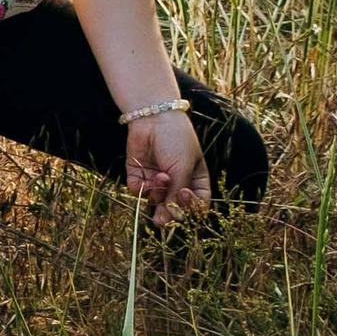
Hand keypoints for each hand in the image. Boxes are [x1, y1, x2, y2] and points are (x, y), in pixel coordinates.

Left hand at [126, 107, 209, 221]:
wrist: (153, 117)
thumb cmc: (176, 140)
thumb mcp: (183, 168)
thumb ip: (178, 195)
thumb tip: (171, 218)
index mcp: (196, 180)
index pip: (196, 205)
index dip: (191, 209)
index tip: (185, 199)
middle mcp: (177, 183)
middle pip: (174, 209)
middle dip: (169, 213)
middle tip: (163, 217)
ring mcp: (157, 180)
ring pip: (156, 202)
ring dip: (158, 194)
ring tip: (161, 177)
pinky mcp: (139, 175)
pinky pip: (139, 192)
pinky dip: (143, 188)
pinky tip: (149, 175)